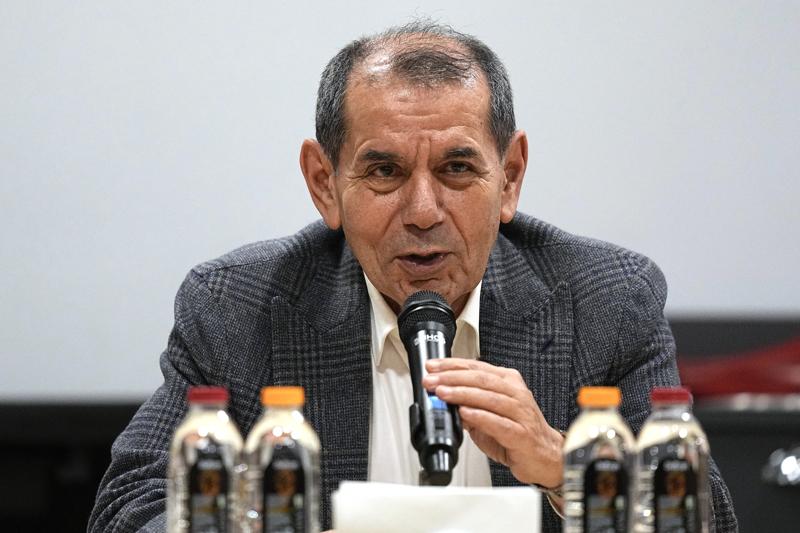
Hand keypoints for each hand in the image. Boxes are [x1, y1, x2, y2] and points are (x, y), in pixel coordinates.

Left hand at [423, 358, 563, 487]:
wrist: (545, 456)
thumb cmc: (518, 433)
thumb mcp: (489, 413)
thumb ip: (468, 404)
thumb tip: (442, 398)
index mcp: (508, 382)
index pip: (477, 368)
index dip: (452, 365)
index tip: (433, 367)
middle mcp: (516, 393)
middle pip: (481, 379)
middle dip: (452, 378)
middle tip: (431, 380)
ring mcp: (520, 412)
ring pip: (488, 397)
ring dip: (462, 394)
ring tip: (442, 393)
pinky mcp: (521, 433)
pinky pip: (498, 422)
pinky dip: (479, 416)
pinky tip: (464, 413)